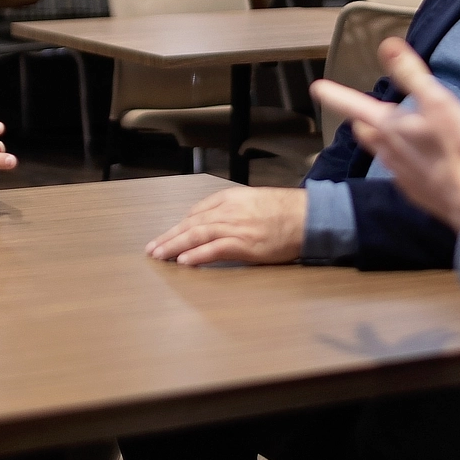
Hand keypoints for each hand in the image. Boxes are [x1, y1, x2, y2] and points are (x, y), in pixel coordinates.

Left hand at [145, 187, 305, 265]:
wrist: (307, 216)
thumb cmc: (286, 211)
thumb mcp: (255, 201)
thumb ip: (236, 209)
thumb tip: (221, 221)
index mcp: (230, 198)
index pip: (197, 212)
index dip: (180, 225)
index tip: (169, 234)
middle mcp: (228, 211)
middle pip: (190, 224)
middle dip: (169, 236)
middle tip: (152, 248)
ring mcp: (235, 227)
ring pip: (196, 236)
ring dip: (174, 246)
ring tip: (159, 255)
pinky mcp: (244, 245)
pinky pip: (214, 250)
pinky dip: (196, 255)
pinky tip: (183, 261)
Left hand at [310, 38, 459, 229]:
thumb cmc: (459, 149)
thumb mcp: (438, 103)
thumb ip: (411, 74)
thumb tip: (387, 46)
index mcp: (390, 128)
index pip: (354, 106)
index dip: (335, 94)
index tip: (317, 87)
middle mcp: (388, 152)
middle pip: (366, 130)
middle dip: (362, 118)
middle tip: (363, 109)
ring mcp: (400, 174)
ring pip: (381, 150)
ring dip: (382, 138)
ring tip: (392, 130)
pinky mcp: (415, 190)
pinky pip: (401, 170)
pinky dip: (404, 159)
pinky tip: (419, 159)